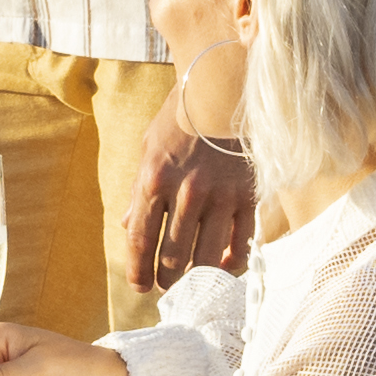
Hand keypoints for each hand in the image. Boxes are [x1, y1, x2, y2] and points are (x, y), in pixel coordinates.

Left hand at [130, 130, 257, 293]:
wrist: (223, 89)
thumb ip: (138, 192)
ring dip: (196, 277)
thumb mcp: (148, 150)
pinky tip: (223, 265)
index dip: (137, 270)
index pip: (140, 239)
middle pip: (173, 256)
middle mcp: (187, 192)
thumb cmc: (178, 119)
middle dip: (166, 279)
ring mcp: (221, 196)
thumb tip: (127, 226)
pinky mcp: (248, 196)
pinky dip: (231, 261)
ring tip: (191, 284)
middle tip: (165, 287)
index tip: (139, 285)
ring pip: (207, 255)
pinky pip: (242, 243)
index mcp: (154, 180)